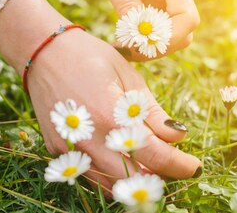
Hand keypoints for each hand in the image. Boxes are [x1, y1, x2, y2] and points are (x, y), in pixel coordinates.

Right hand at [0, 0, 200, 191]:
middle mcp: (87, 138)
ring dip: (133, 180)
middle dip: (158, 177)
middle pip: (132, 177)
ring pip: (109, 184)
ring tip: (151, 166)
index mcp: (109, 115)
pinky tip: (123, 161)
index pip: (153, 155)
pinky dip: (110, 175)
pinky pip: (89, 174)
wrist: (43, 51)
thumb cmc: (90, 57)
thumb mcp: (128, 77)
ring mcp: (69, 147)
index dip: (178, 165)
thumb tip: (178, 136)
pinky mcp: (57, 149)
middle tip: (174, 168)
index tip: (193, 167)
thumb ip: (152, 111)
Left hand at [79, 0, 199, 59]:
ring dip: (152, 44)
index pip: (188, 17)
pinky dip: (144, 36)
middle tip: (127, 48)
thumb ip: (124, 1)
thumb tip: (136, 34)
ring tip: (122, 44)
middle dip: (160, 45)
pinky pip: (158, 26)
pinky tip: (122, 36)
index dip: (170, 38)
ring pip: (173, 32)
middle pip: (185, 30)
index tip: (140, 44)